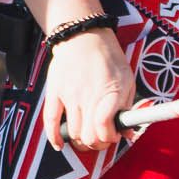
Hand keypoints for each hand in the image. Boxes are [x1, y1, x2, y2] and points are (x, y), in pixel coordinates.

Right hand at [40, 24, 137, 153]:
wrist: (83, 35)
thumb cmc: (108, 57)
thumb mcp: (127, 78)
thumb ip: (128, 106)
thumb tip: (128, 132)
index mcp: (110, 93)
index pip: (106, 128)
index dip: (110, 137)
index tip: (113, 134)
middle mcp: (89, 96)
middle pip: (89, 137)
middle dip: (97, 143)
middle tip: (100, 138)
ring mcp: (69, 95)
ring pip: (73, 133)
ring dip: (81, 139)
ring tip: (86, 132)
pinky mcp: (54, 92)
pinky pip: (50, 122)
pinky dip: (54, 137)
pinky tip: (60, 144)